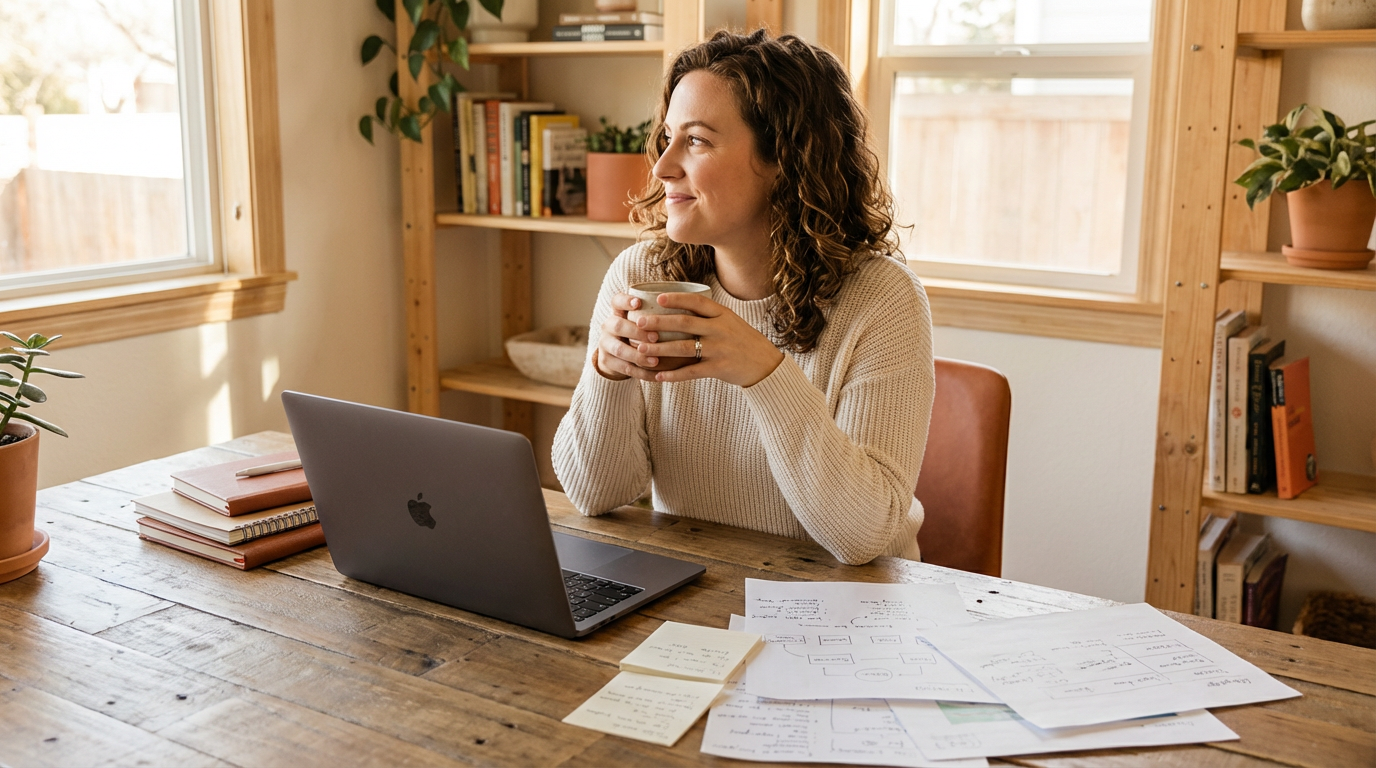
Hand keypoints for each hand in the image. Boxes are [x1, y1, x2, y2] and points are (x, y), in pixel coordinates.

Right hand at [593, 292, 662, 381]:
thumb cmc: (638, 335)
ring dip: (639, 356)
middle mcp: (608, 326)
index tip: (639, 302)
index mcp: (617, 312)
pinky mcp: (606, 361)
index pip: (617, 301)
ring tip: (656, 361)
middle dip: (637, 332)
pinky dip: (642, 373)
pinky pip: (625, 368)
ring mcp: (605, 344)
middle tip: (656, 337)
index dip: (626, 301)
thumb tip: (686, 314)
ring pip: (620, 350)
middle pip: (618, 325)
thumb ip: (655, 318)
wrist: (617, 357)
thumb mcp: (642, 323)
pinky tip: (657, 376)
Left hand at [632, 292, 783, 386]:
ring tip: (640, 350)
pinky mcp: (719, 368)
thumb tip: (681, 304)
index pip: (696, 302)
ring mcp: (719, 349)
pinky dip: (673, 375)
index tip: (657, 298)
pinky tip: (658, 376)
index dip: (676, 298)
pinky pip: (691, 372)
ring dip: (659, 349)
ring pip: (683, 347)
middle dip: (658, 323)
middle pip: (684, 322)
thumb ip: (709, 315)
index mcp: (722, 314)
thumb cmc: (743, 341)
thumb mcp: (730, 321)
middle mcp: (720, 329)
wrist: (765, 364)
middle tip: (638, 323)